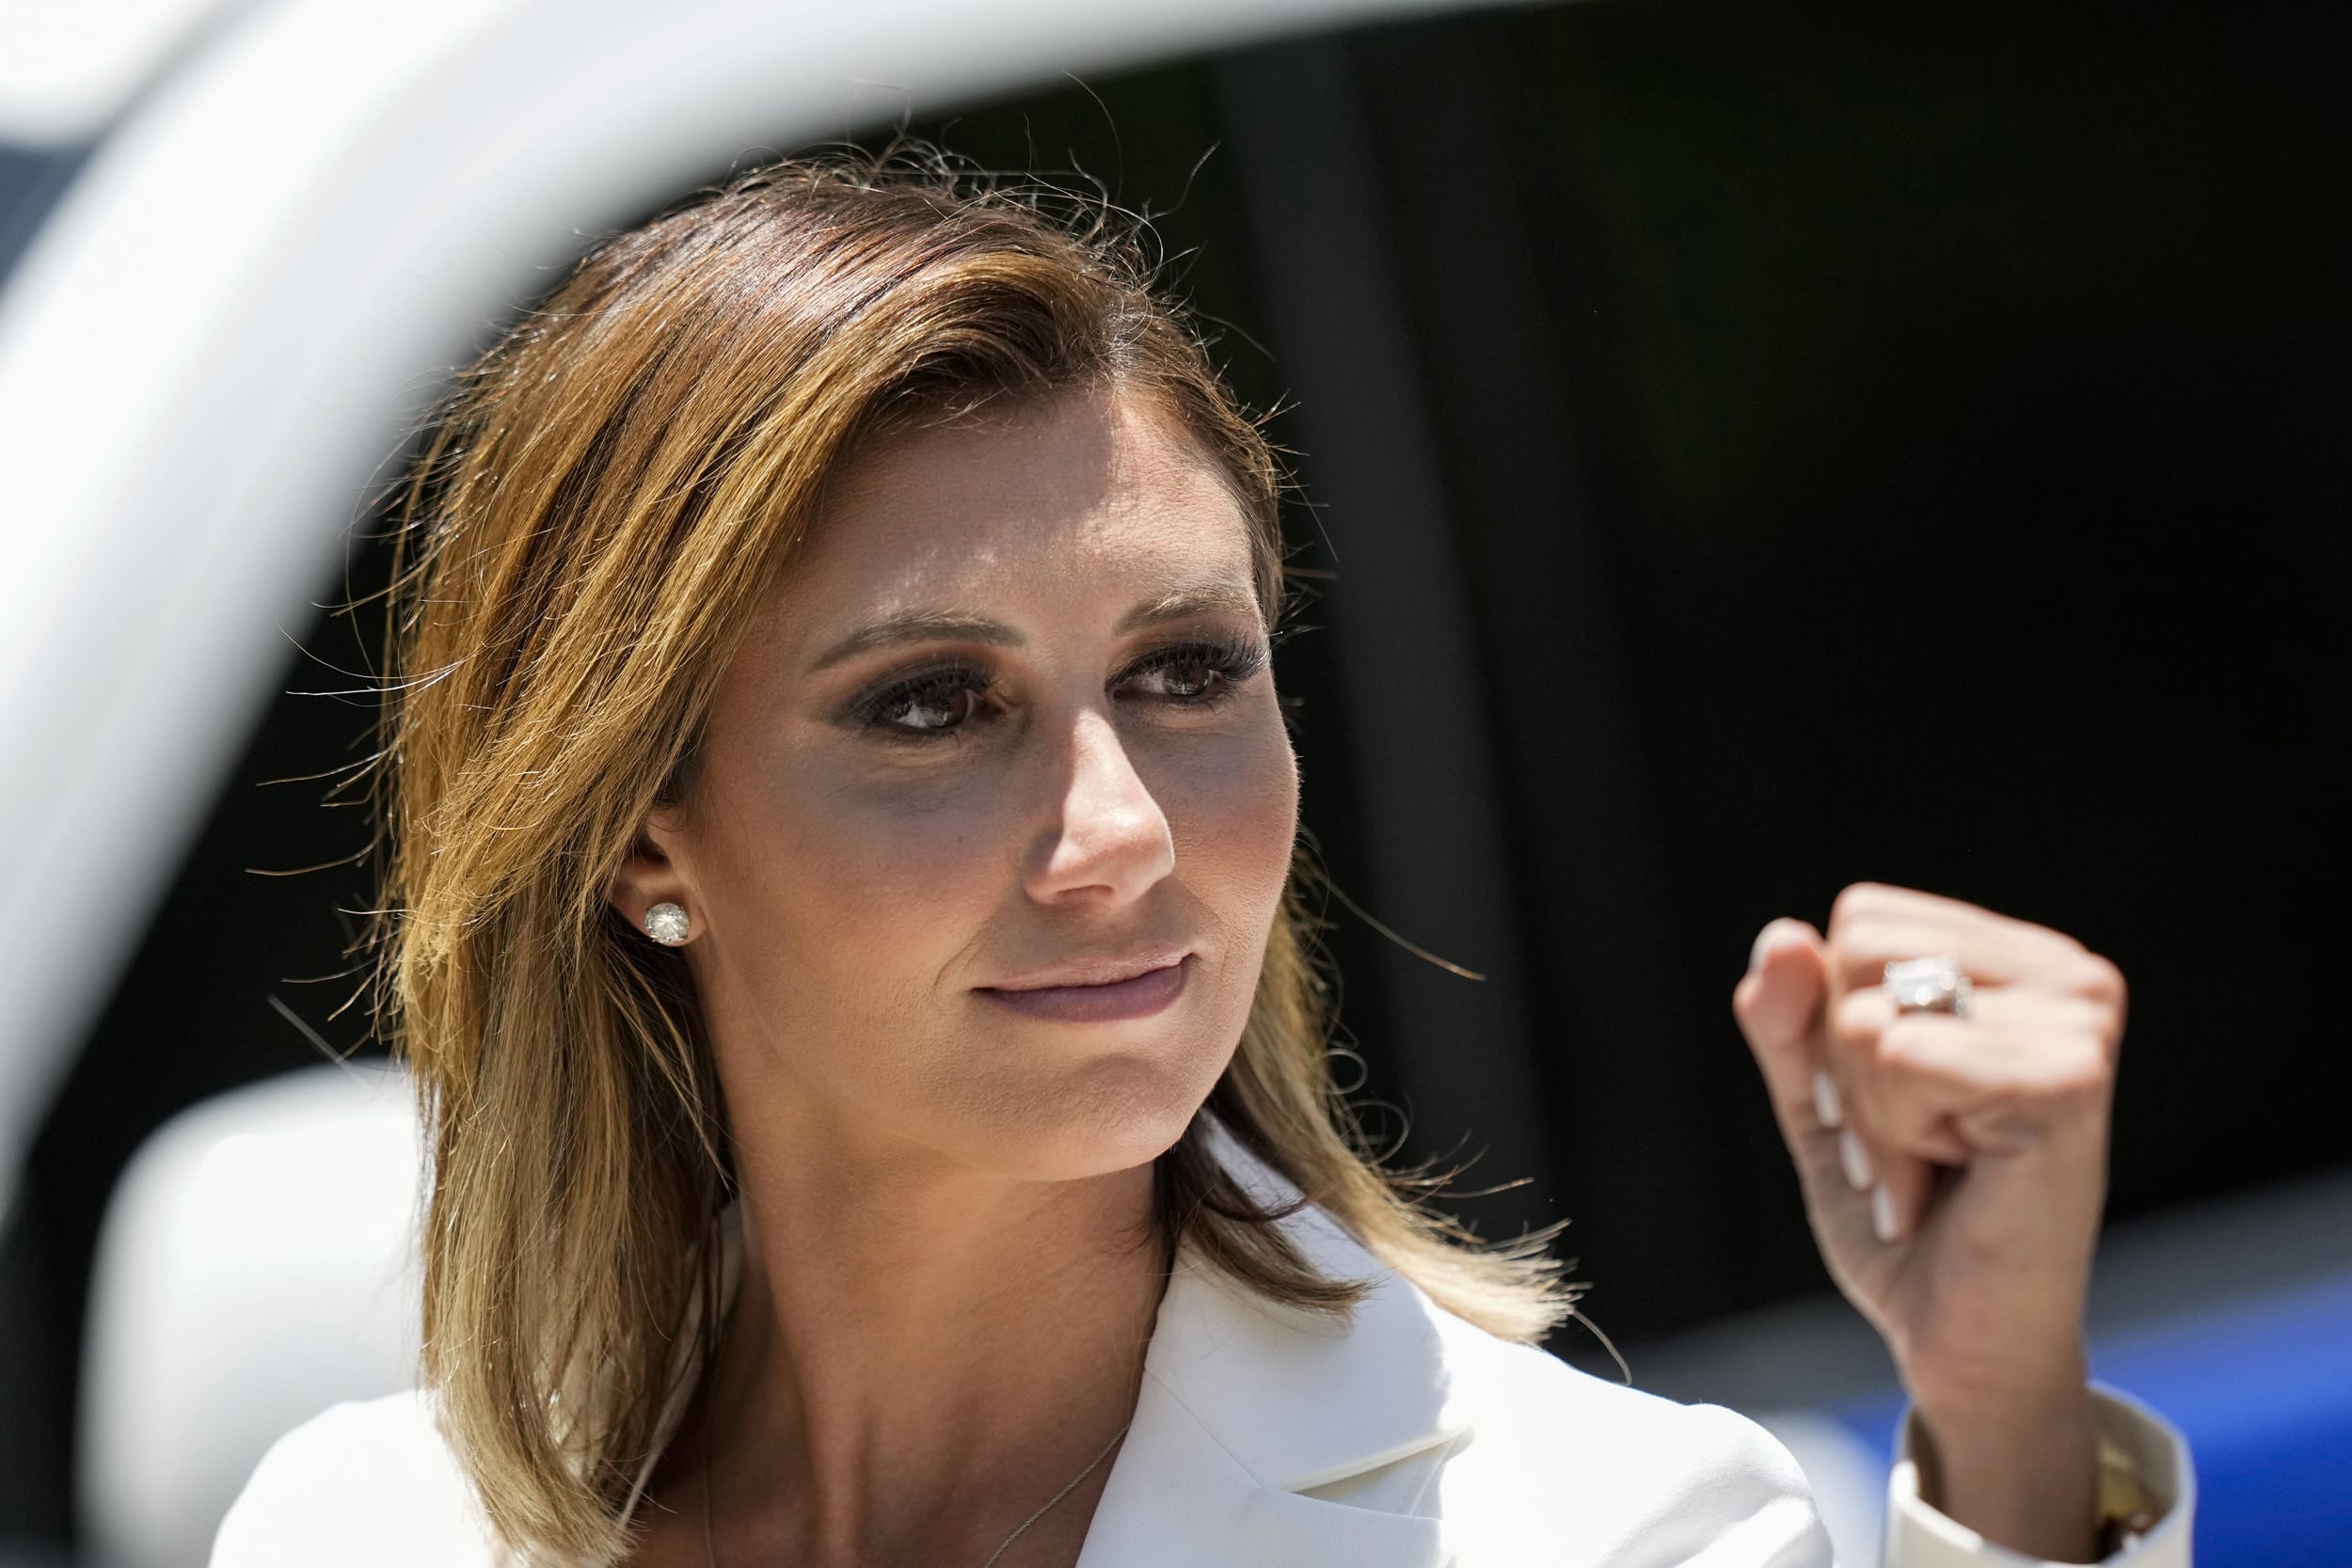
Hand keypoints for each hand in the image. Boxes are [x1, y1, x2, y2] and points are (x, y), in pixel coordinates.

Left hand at [1733, 883, 2126, 1561]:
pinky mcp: (2066, 1081)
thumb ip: (1787, 1013)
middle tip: (1914, 1146)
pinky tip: (1955, 1180)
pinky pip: (1897, 1056)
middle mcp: (2070, 977)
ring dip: (1872, 1108)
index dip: (1839, 1021)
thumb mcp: (1817, 1092)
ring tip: (1935, 1164)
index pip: (1862, 916)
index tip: (1896, 1106)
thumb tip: (1782, 937)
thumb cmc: (1903, 1214)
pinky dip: (1896, 1136)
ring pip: (1866, 1009)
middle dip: (1849, 1064)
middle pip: (1858, 946)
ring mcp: (2078, 1024)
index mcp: (2022, 961)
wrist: (1961, 1341)